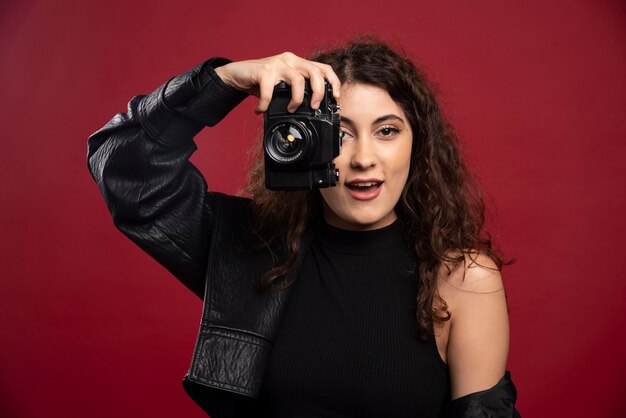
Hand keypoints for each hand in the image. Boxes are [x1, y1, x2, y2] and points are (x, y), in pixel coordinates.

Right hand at [214, 52, 340, 113]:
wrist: (236, 75)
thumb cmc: (261, 82)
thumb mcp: (282, 86)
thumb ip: (296, 91)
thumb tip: (311, 110)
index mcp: (298, 63)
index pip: (322, 68)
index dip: (333, 82)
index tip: (336, 97)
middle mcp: (290, 60)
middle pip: (315, 72)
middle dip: (320, 92)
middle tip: (314, 107)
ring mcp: (277, 64)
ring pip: (298, 80)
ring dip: (297, 99)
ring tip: (291, 109)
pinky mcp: (263, 71)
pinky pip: (270, 90)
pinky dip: (266, 104)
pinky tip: (261, 110)